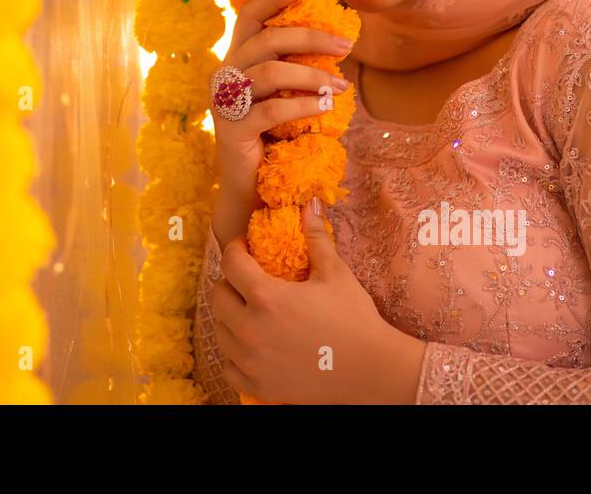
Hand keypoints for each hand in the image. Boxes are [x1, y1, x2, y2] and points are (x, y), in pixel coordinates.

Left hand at [209, 197, 426, 403]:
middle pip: (217, 296)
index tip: (245, 248)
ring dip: (230, 317)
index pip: (230, 263)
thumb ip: (316, 238)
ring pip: (220, 331)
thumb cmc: (355, 319)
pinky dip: (235, 354)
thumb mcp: (335, 274)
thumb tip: (310, 205)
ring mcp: (250, 361)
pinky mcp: (257, 387)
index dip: (235, 248)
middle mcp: (249, 329)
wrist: (372, 372)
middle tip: (248, 281)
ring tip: (250, 312)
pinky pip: (228, 366)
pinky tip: (252, 346)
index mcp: (265, 297)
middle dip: (229, 283)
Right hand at [211, 0, 352, 244]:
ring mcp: (226, 103)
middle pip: (266, 39)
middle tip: (344, 44)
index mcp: (237, 59)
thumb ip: (295, 67)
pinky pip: (272, 109)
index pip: (249, 15)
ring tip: (340, 85)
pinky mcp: (233, 130)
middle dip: (309, 36)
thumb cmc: (273, 136)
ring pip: (271, 72)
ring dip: (312, 75)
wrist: (249, 186)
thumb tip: (336, 38)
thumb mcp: (284, 94)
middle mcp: (225, 74)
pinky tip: (325, 108)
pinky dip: (303, 105)